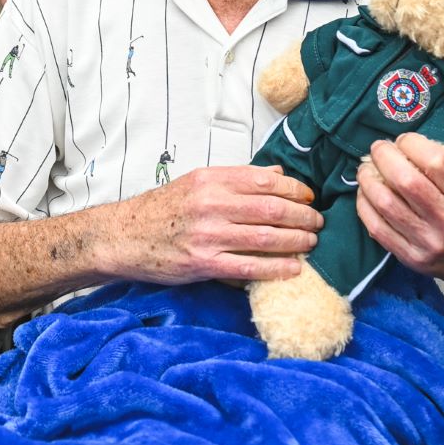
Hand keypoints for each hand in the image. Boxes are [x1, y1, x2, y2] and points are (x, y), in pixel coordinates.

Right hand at [107, 164, 322, 285]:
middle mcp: (210, 203)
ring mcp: (207, 234)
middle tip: (317, 222)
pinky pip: (249, 267)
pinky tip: (294, 269)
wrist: (125, 236)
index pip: (262, 180)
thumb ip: (236, 179)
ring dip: (295, 240)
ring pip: (264, 236)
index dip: (293, 189)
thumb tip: (277, 175)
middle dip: (301, 215)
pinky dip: (276, 268)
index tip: (308, 196)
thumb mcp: (196, 182)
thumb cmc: (163, 209)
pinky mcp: (203, 263)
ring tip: (311, 243)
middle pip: (270, 207)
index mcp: (209, 179)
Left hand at [356, 91, 443, 283]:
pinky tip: (365, 192)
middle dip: (384, 157)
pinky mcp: (409, 256)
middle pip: (406, 182)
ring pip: (386, 204)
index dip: (412, 144)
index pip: (435, 162)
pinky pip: (376, 227)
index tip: (404, 139)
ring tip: (366, 168)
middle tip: (378, 148)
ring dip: (368, 179)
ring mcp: (428, 242)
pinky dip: (364, 205)